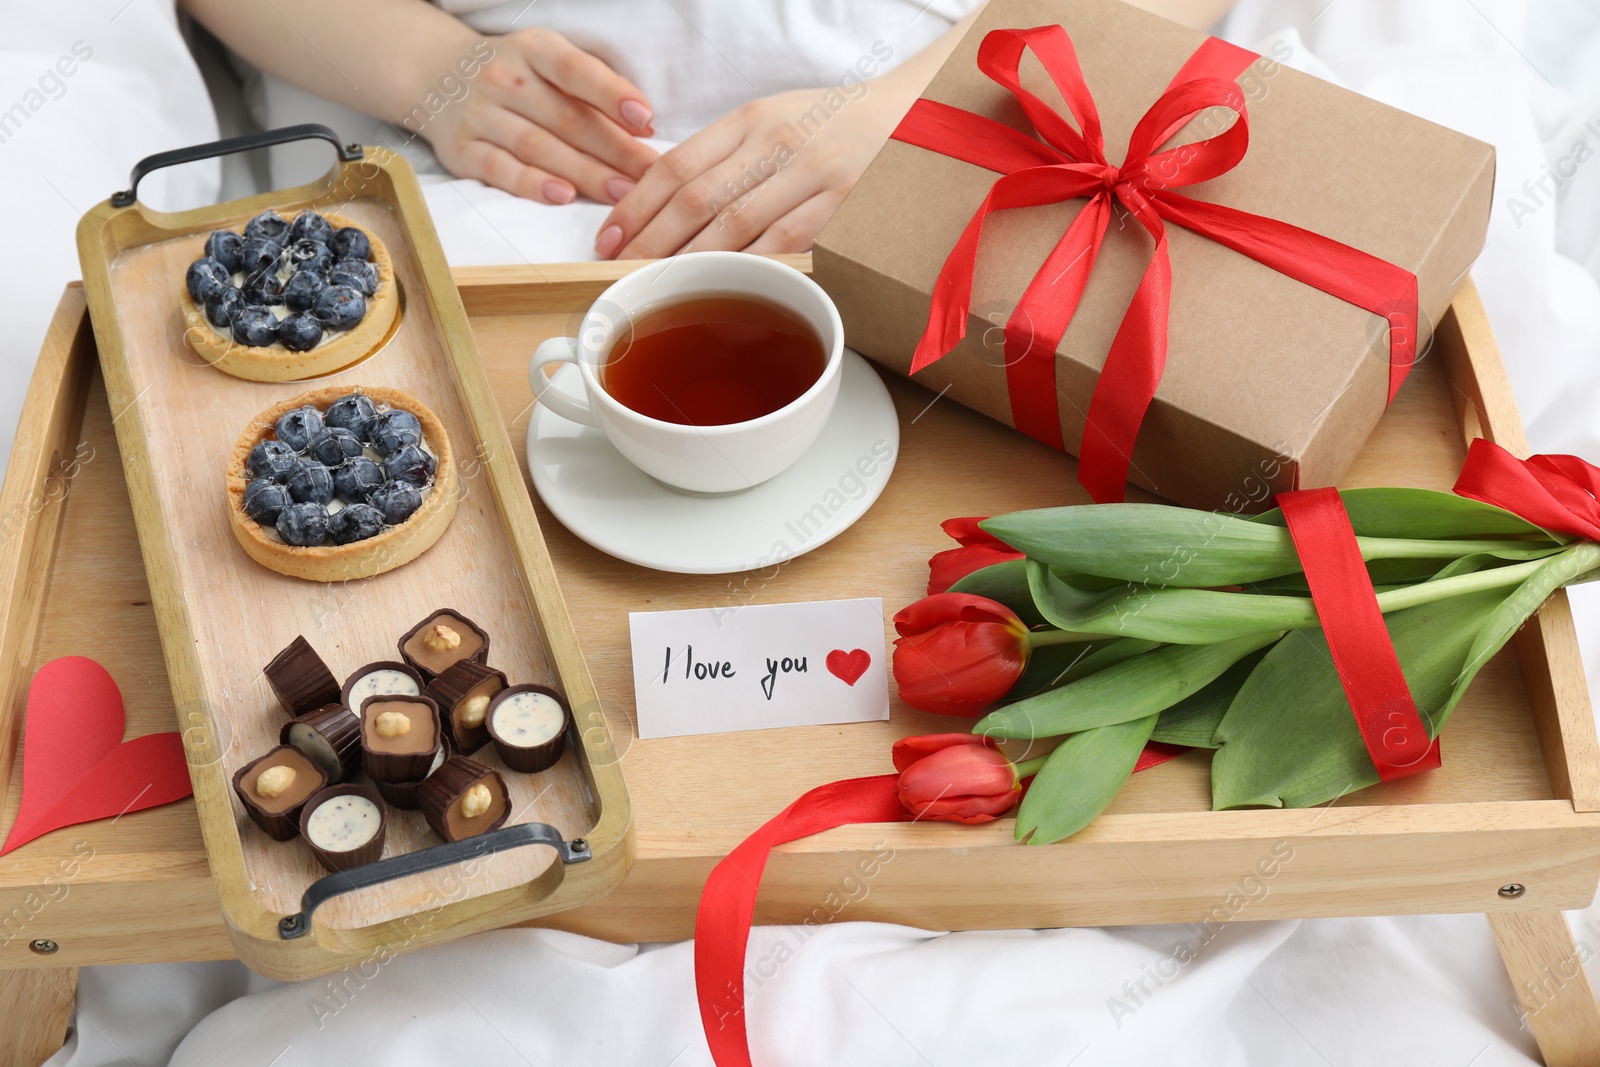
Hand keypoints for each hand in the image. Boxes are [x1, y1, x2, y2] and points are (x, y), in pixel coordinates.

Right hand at [425, 28, 659, 204]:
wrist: (437, 76)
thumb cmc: (517, 75)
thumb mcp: (549, 62)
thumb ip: (593, 89)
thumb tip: (644, 126)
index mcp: (534, 49)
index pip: (576, 70)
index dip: (612, 94)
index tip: (646, 119)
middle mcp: (505, 78)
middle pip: (566, 118)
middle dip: (614, 150)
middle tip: (649, 175)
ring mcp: (481, 114)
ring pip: (538, 146)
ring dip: (584, 174)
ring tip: (621, 194)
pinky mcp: (463, 150)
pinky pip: (501, 169)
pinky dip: (532, 184)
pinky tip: (563, 197)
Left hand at [593, 73, 920, 257]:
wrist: (913, 115)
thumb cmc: (834, 124)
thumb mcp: (772, 120)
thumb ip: (724, 154)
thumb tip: (661, 198)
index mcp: (749, 118)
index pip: (675, 165)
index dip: (635, 207)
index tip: (608, 239)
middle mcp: (775, 141)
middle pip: (696, 200)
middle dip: (651, 243)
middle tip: (622, 275)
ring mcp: (809, 174)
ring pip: (735, 227)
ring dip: (692, 263)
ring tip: (662, 288)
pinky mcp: (840, 205)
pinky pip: (785, 244)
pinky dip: (750, 269)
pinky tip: (724, 286)